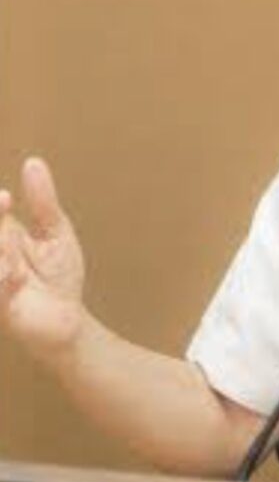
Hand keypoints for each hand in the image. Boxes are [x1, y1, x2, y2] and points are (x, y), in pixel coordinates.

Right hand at [0, 157, 86, 357]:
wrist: (69, 319)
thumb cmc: (58, 276)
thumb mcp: (55, 231)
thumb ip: (42, 201)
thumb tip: (33, 162)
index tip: (6, 197)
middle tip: (4, 204)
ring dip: (1, 250)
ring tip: (16, 262)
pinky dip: (4, 278)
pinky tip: (14, 277)